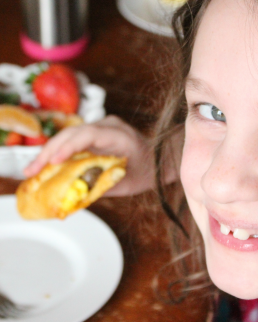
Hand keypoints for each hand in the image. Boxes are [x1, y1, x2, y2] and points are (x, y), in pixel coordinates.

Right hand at [24, 115, 154, 195]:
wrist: (161, 157)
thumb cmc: (149, 170)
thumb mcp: (129, 184)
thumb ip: (104, 187)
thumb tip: (76, 195)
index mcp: (120, 136)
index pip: (90, 134)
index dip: (69, 146)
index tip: (54, 160)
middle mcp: (109, 126)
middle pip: (74, 133)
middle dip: (50, 150)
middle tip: (32, 170)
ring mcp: (102, 127)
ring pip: (70, 135)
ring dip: (50, 151)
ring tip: (32, 170)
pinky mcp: (96, 134)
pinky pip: (75, 140)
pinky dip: (60, 152)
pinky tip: (46, 165)